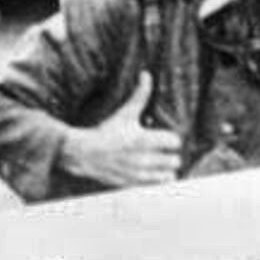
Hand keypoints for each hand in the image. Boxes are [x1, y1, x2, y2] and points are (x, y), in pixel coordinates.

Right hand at [57, 72, 182, 187]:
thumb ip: (139, 95)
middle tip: (164, 151)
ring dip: (167, 170)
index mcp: (144, 139)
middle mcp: (144, 158)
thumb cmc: (106, 131)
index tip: (166, 138)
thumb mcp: (124, 113)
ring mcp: (139, 173)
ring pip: (168, 176)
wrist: (84, 153)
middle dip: (171, 155)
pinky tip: (153, 173)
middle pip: (175, 160)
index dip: (172, 139)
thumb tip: (146, 74)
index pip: (175, 141)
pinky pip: (156, 186)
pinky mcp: (133, 184)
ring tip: (160, 163)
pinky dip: (157, 180)